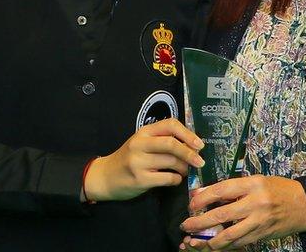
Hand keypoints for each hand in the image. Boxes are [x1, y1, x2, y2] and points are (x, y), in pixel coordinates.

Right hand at [85, 118, 204, 201]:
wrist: (105, 177)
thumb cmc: (129, 159)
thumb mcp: (142, 143)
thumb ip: (162, 140)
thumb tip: (192, 145)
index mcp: (144, 132)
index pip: (170, 124)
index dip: (187, 133)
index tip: (199, 144)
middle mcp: (140, 145)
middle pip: (171, 144)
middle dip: (190, 153)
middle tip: (200, 161)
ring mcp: (139, 162)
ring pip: (171, 162)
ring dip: (184, 168)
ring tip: (184, 171)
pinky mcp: (140, 180)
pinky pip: (167, 178)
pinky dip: (176, 179)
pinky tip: (174, 179)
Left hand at [179, 175, 305, 249]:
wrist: (304, 204)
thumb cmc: (278, 189)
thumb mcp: (256, 181)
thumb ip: (233, 188)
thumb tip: (205, 194)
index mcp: (253, 184)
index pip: (221, 190)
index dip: (202, 198)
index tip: (191, 204)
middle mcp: (255, 203)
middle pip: (221, 214)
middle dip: (200, 222)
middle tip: (186, 225)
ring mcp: (259, 222)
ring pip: (229, 235)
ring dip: (209, 240)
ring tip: (195, 241)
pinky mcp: (262, 235)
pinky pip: (239, 243)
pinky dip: (224, 246)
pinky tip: (214, 245)